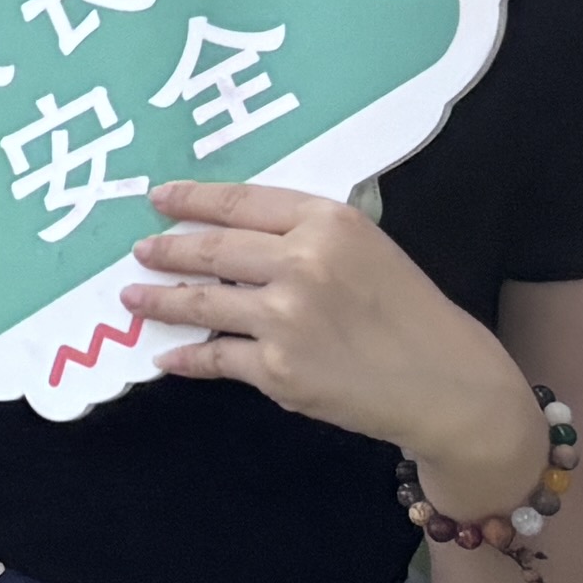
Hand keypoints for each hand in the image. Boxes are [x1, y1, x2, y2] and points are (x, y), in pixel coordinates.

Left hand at [120, 180, 538, 483]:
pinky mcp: (277, 368)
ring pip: (201, 303)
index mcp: (327, 222)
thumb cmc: (411, 313)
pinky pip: (214, 358)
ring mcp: (285, 317)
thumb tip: (235, 234)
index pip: (240, 201)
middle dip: (167, 250)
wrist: (449, 385)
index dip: (192, 199)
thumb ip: (307, 235)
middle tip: (139, 251)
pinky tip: (167, 355)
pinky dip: (185, 358)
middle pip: (211, 249)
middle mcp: (302, 262)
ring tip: (134, 297)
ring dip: (160, 300)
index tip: (159, 198)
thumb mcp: (368, 249)